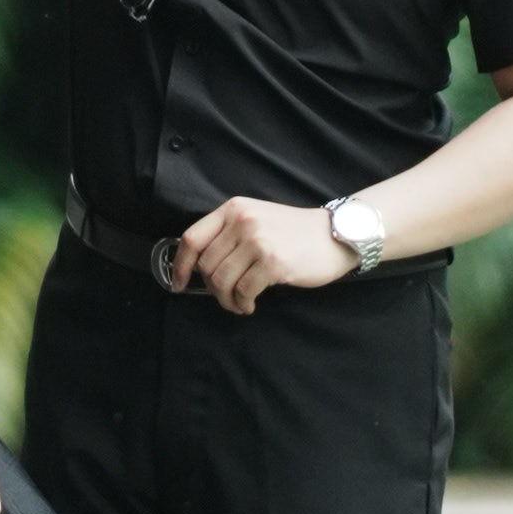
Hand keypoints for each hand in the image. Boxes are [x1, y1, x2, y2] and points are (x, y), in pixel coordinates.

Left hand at [164, 197, 350, 314]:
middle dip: (211, 288)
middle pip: (206, 265)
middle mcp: (242, 222)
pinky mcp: (273, 262)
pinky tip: (250, 304)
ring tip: (238, 303)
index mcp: (233, 209)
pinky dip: (242, 304)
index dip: (180, 265)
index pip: (192, 238)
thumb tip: (197, 266)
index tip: (178, 283)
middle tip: (226, 295)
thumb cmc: (293, 232)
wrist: (334, 235)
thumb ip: (228, 234)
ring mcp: (258, 241)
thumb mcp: (256, 219)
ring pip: (221, 281)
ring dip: (226, 300)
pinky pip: (243, 291)